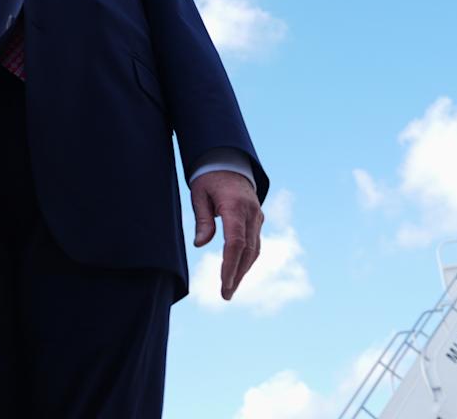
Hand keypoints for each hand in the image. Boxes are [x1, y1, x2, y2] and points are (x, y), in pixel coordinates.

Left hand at [190, 170, 262, 300]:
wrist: (228, 161)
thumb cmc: (209, 177)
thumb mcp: (198, 194)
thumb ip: (202, 219)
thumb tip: (200, 244)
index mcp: (235, 206)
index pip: (235, 242)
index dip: (230, 265)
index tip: (223, 283)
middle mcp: (251, 213)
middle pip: (247, 250)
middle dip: (237, 274)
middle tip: (225, 295)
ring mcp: (257, 215)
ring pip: (255, 249)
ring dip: (244, 270)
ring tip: (230, 288)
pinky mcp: (258, 218)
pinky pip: (256, 242)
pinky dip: (248, 259)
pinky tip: (239, 271)